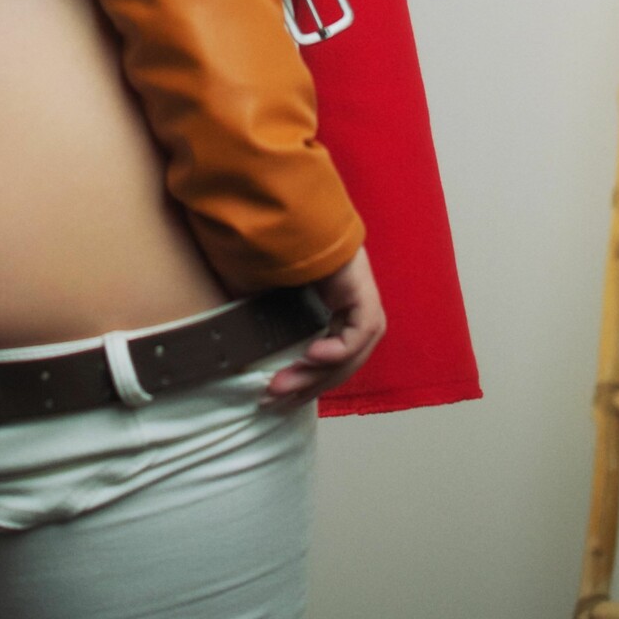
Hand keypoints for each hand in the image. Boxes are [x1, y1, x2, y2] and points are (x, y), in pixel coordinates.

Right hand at [261, 247, 385, 409]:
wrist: (293, 221)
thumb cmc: (280, 255)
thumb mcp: (274, 300)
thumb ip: (274, 327)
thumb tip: (252, 358)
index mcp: (338, 314)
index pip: (328, 363)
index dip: (303, 383)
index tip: (275, 397)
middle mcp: (355, 316)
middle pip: (336, 367)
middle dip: (303, 385)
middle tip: (272, 397)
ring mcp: (364, 311)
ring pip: (346, 359)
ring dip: (313, 374)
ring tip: (282, 383)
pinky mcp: (367, 302)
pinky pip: (355, 336)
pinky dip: (336, 350)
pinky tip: (311, 355)